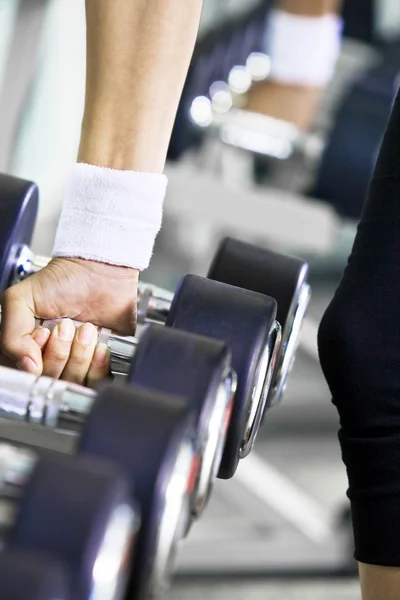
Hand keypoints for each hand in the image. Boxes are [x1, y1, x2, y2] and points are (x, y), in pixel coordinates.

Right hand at [1, 257, 138, 385]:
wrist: (104, 272)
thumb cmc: (65, 279)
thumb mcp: (22, 298)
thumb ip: (12, 334)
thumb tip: (26, 366)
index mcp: (25, 344)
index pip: (20, 372)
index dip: (31, 358)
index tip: (43, 334)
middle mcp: (48, 357)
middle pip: (47, 379)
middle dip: (59, 352)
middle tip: (67, 326)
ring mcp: (74, 363)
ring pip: (71, 382)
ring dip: (79, 355)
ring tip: (86, 329)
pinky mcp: (98, 366)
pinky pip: (95, 382)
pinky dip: (97, 365)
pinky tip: (99, 346)